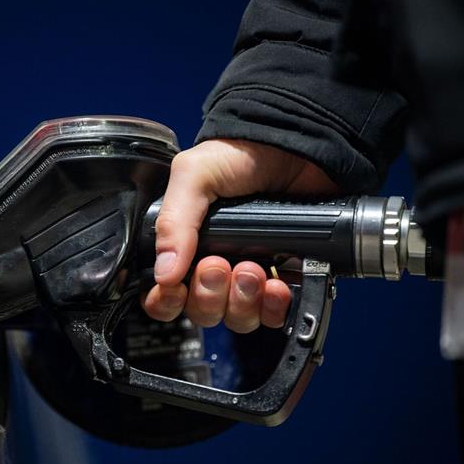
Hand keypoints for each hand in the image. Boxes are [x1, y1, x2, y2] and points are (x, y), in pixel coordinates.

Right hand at [141, 139, 339, 331]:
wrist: (300, 146)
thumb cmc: (243, 153)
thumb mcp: (194, 175)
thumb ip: (173, 221)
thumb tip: (164, 272)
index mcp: (185, 243)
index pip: (163, 292)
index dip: (166, 301)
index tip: (176, 289)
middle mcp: (214, 263)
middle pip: (200, 310)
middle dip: (209, 294)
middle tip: (221, 264)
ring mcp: (249, 273)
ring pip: (236, 317)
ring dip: (242, 300)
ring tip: (255, 268)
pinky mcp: (285, 278)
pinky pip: (272, 315)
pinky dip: (273, 307)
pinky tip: (277, 283)